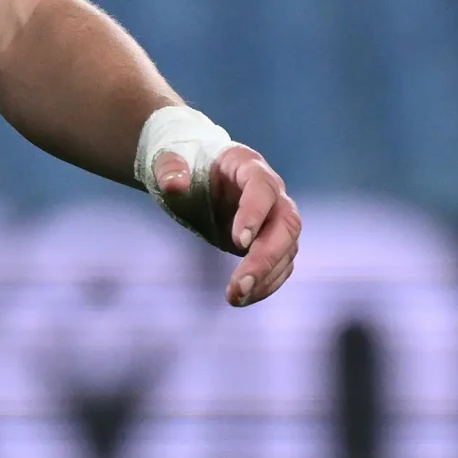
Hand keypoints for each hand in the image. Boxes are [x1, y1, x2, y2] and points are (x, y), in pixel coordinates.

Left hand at [152, 143, 300, 307]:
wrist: (199, 172)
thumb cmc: (186, 165)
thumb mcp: (170, 160)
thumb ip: (169, 168)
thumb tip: (174, 185)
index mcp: (248, 166)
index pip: (262, 188)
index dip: (255, 214)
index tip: (238, 242)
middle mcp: (273, 192)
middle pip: (287, 224)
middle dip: (266, 257)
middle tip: (241, 284)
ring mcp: (276, 218)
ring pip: (287, 249)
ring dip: (266, 278)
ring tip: (236, 297)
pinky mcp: (272, 241)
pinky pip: (281, 265)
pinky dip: (265, 284)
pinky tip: (242, 297)